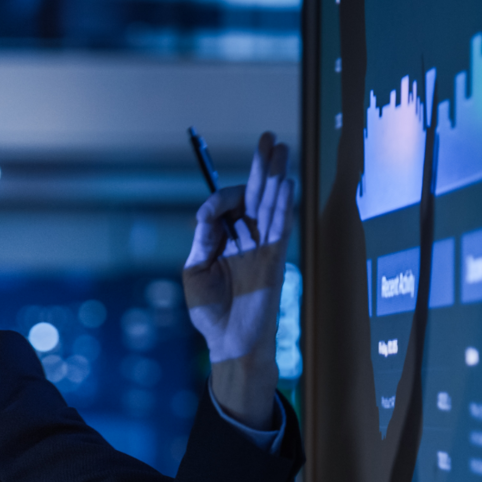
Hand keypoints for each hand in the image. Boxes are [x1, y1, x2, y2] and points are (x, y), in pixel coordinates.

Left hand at [182, 132, 292, 427]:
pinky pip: (281, 228)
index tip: (209, 215)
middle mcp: (245, 239)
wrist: (228, 342)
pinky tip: (287, 184)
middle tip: (269, 138)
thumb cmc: (209, 312)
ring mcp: (262, 248)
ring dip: (275, 177)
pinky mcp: (274, 260)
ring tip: (281, 149)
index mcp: (223, 240)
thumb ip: (203, 239)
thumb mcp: (194, 271)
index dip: (221, 199)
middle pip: (255, 195)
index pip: (227, 205)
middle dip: (261, 167)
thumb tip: (208, 212)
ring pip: (271, 205)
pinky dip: (284, 206)